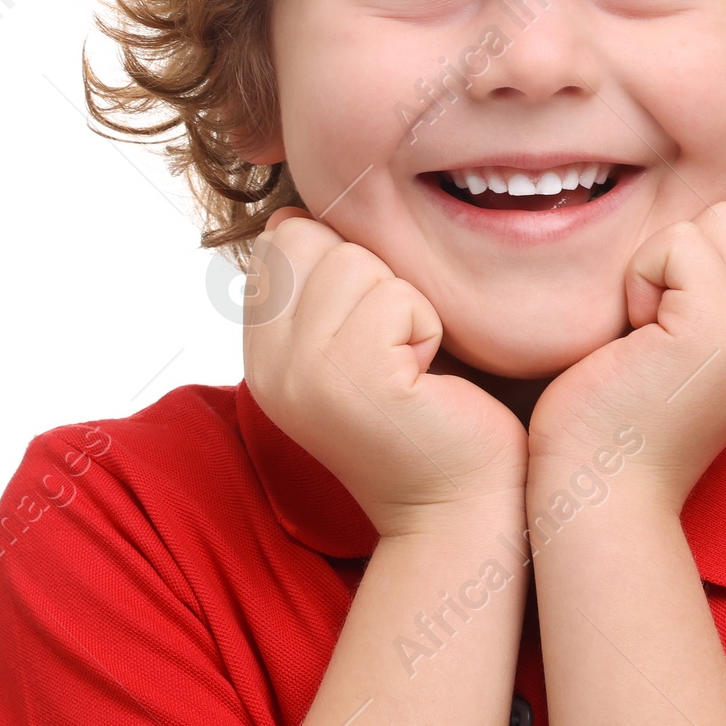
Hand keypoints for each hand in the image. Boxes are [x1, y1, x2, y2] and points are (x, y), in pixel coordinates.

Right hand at [242, 210, 528, 536]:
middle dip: (375, 277)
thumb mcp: (359, 339)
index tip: (373, 334)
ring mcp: (304, 374)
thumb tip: (289, 217)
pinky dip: (429, 326)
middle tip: (396, 351)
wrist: (460, 508)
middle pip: (314, 239)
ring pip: (356, 261)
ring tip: (412, 367)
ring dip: (406, 303)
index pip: (283, 241)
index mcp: (264, 352)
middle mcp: (269, 365)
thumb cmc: (427, 414)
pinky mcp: (354, 380)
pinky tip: (427, 379)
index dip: (345, 265)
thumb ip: (322, 282)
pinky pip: (397, 296)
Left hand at [527, 191, 725, 515]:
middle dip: (693, 244)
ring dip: (664, 261)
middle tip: (662, 319)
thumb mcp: (695, 337)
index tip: (681, 308)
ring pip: (720, 216)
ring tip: (650, 331)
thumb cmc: (623, 409)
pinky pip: (678, 241)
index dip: (716, 240)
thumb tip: (724, 210)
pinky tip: (635, 337)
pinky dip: (640, 277)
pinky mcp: (721, 330)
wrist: (601, 491)